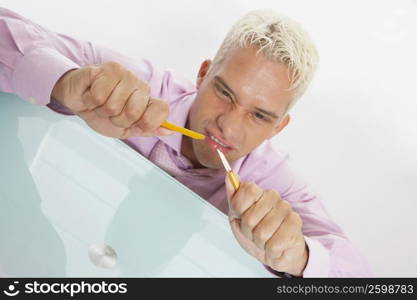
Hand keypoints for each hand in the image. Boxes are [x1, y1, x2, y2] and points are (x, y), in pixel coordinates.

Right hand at [51, 62, 172, 138]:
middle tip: (110, 113)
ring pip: (113, 106)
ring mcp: (125, 75)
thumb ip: (147, 129)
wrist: (77, 99)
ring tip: (99, 103)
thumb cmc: (102, 113)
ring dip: (101, 110)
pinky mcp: (107, 69)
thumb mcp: (126, 129)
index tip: (134, 124)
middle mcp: (140, 85)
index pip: (162, 110)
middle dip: (116, 119)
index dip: (147, 123)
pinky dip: (90, 101)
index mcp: (147, 99)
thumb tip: (170, 130)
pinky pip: (98, 96)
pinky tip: (91, 94)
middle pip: (134, 113)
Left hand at [225, 177, 307, 276]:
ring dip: (259, 243)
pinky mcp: (295, 225)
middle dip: (248, 231)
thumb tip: (229, 176)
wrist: (276, 252)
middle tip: (254, 233)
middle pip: (250, 218)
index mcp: (259, 192)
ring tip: (265, 240)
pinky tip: (275, 246)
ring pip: (262, 233)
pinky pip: (274, 244)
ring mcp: (286, 209)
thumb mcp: (237, 217)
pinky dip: (270, 251)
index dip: (239, 210)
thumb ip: (233, 198)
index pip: (247, 191)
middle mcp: (274, 197)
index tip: (241, 216)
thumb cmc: (256, 233)